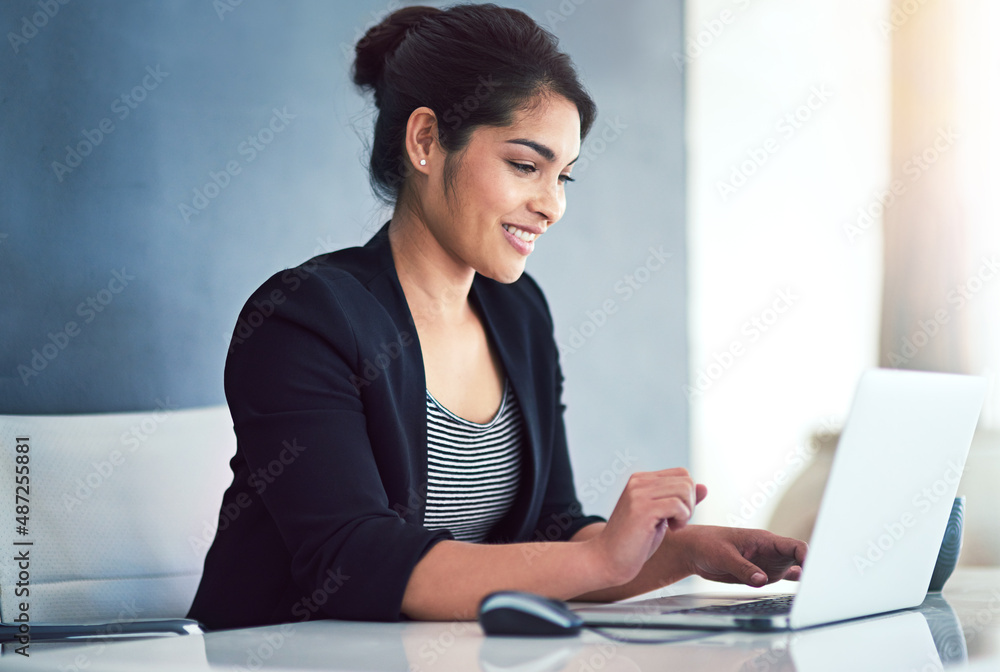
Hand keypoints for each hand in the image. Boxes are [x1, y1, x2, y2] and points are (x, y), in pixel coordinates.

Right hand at [590, 468, 707, 585]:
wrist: (607, 561)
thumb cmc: (633, 543)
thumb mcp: (661, 517)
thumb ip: (680, 500)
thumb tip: (704, 487)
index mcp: (640, 480)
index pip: (682, 474)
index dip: (688, 496)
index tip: (677, 515)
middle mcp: (638, 482)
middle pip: (686, 480)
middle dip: (690, 504)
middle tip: (677, 523)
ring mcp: (639, 494)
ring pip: (685, 490)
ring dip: (687, 512)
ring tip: (673, 526)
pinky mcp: (642, 509)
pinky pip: (678, 505)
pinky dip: (682, 519)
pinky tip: (671, 530)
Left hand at [670, 525, 806, 586]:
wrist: (695, 551)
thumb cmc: (707, 544)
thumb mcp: (723, 555)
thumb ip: (743, 568)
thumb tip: (762, 580)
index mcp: (764, 540)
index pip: (795, 546)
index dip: (808, 556)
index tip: (814, 570)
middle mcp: (771, 552)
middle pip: (801, 559)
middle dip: (813, 569)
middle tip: (822, 586)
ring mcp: (769, 563)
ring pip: (796, 569)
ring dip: (807, 578)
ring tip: (817, 592)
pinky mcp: (763, 574)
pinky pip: (784, 578)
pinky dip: (795, 583)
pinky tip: (804, 590)